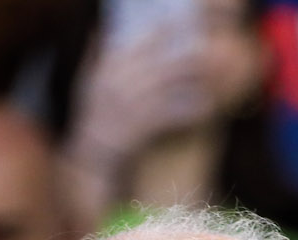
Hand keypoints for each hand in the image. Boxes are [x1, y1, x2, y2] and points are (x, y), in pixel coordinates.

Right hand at [66, 22, 262, 175]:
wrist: (90, 159)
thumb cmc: (94, 118)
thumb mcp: (87, 83)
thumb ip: (96, 55)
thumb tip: (101, 28)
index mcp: (103, 71)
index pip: (132, 44)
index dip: (157, 32)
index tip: (179, 21)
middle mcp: (111, 87)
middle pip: (151, 65)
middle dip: (179, 56)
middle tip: (204, 47)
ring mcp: (122, 110)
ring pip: (161, 89)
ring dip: (186, 81)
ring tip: (209, 73)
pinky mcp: (133, 132)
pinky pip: (165, 118)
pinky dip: (185, 111)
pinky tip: (205, 105)